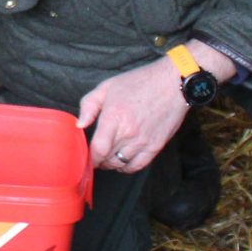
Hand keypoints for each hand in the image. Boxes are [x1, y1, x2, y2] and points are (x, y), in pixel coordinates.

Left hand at [76, 55, 195, 172]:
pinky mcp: (156, 145)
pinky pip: (139, 165)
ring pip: (122, 164)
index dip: (90, 158)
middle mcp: (129, 132)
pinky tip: (123, 162)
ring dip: (112, 164)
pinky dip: (128, 168)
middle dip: (99, 161)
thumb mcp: (107, 87)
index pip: (98, 149)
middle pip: (108, 159)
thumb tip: (80, 125)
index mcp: (114, 117)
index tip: (86, 156)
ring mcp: (143, 141)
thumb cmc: (139, 82)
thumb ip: (89, 105)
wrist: (171, 84)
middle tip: (95, 156)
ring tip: (107, 158)